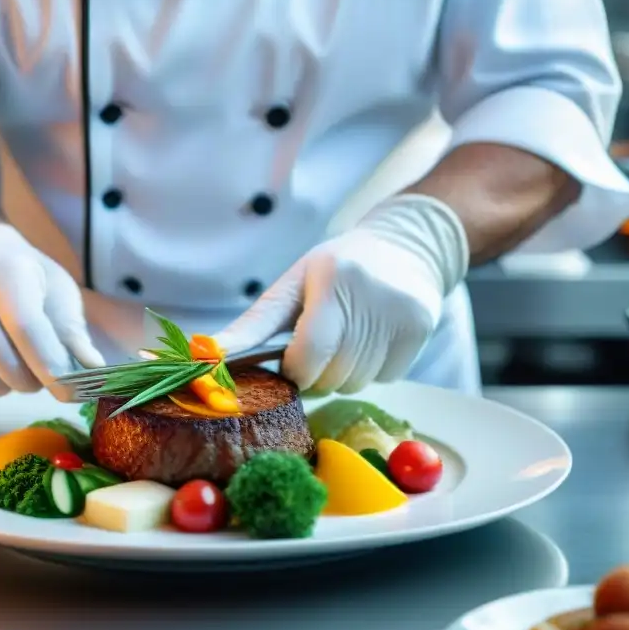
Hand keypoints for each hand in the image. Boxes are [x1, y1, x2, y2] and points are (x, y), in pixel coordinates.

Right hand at [0, 224, 104, 396]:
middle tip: (45, 373)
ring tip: (16, 358)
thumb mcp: (57, 293)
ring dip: (11, 384)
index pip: (25, 328)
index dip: (51, 366)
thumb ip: (73, 333)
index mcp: (2, 271)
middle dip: (33, 380)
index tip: (70, 393)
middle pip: (3, 361)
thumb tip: (93, 370)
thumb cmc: (27, 280)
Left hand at [215, 194, 468, 393]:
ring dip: (342, 374)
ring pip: (356, 383)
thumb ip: (252, 327)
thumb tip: (206, 358)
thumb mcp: (292, 286)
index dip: (294, 370)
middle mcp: (371, 295)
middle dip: (315, 373)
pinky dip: (371, 370)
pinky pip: (384, 379)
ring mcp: (402, 313)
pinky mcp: (422, 330)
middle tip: (317, 347)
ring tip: (345, 339)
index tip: (289, 363)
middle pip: (331, 375)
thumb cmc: (334, 269)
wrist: (405, 246)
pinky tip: (372, 340)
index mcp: (331, 278)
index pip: (309, 353)